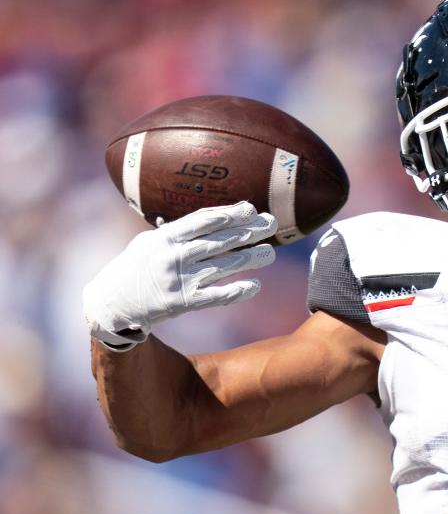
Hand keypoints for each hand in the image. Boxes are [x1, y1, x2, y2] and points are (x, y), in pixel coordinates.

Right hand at [83, 202, 276, 351]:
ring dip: (250, 259)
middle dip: (248, 231)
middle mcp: (174, 257)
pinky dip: (238, 291)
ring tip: (270, 253)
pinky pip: (218, 296)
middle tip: (271, 224)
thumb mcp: (148, 243)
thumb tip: (213, 219)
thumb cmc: (133, 268)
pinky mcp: (184, 303)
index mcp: (165, 238)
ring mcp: (181, 280)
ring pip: (223, 266)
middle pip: (219, 241)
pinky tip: (254, 285)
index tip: (250, 208)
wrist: (111, 304)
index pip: (203, 221)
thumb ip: (177, 232)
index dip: (229, 214)